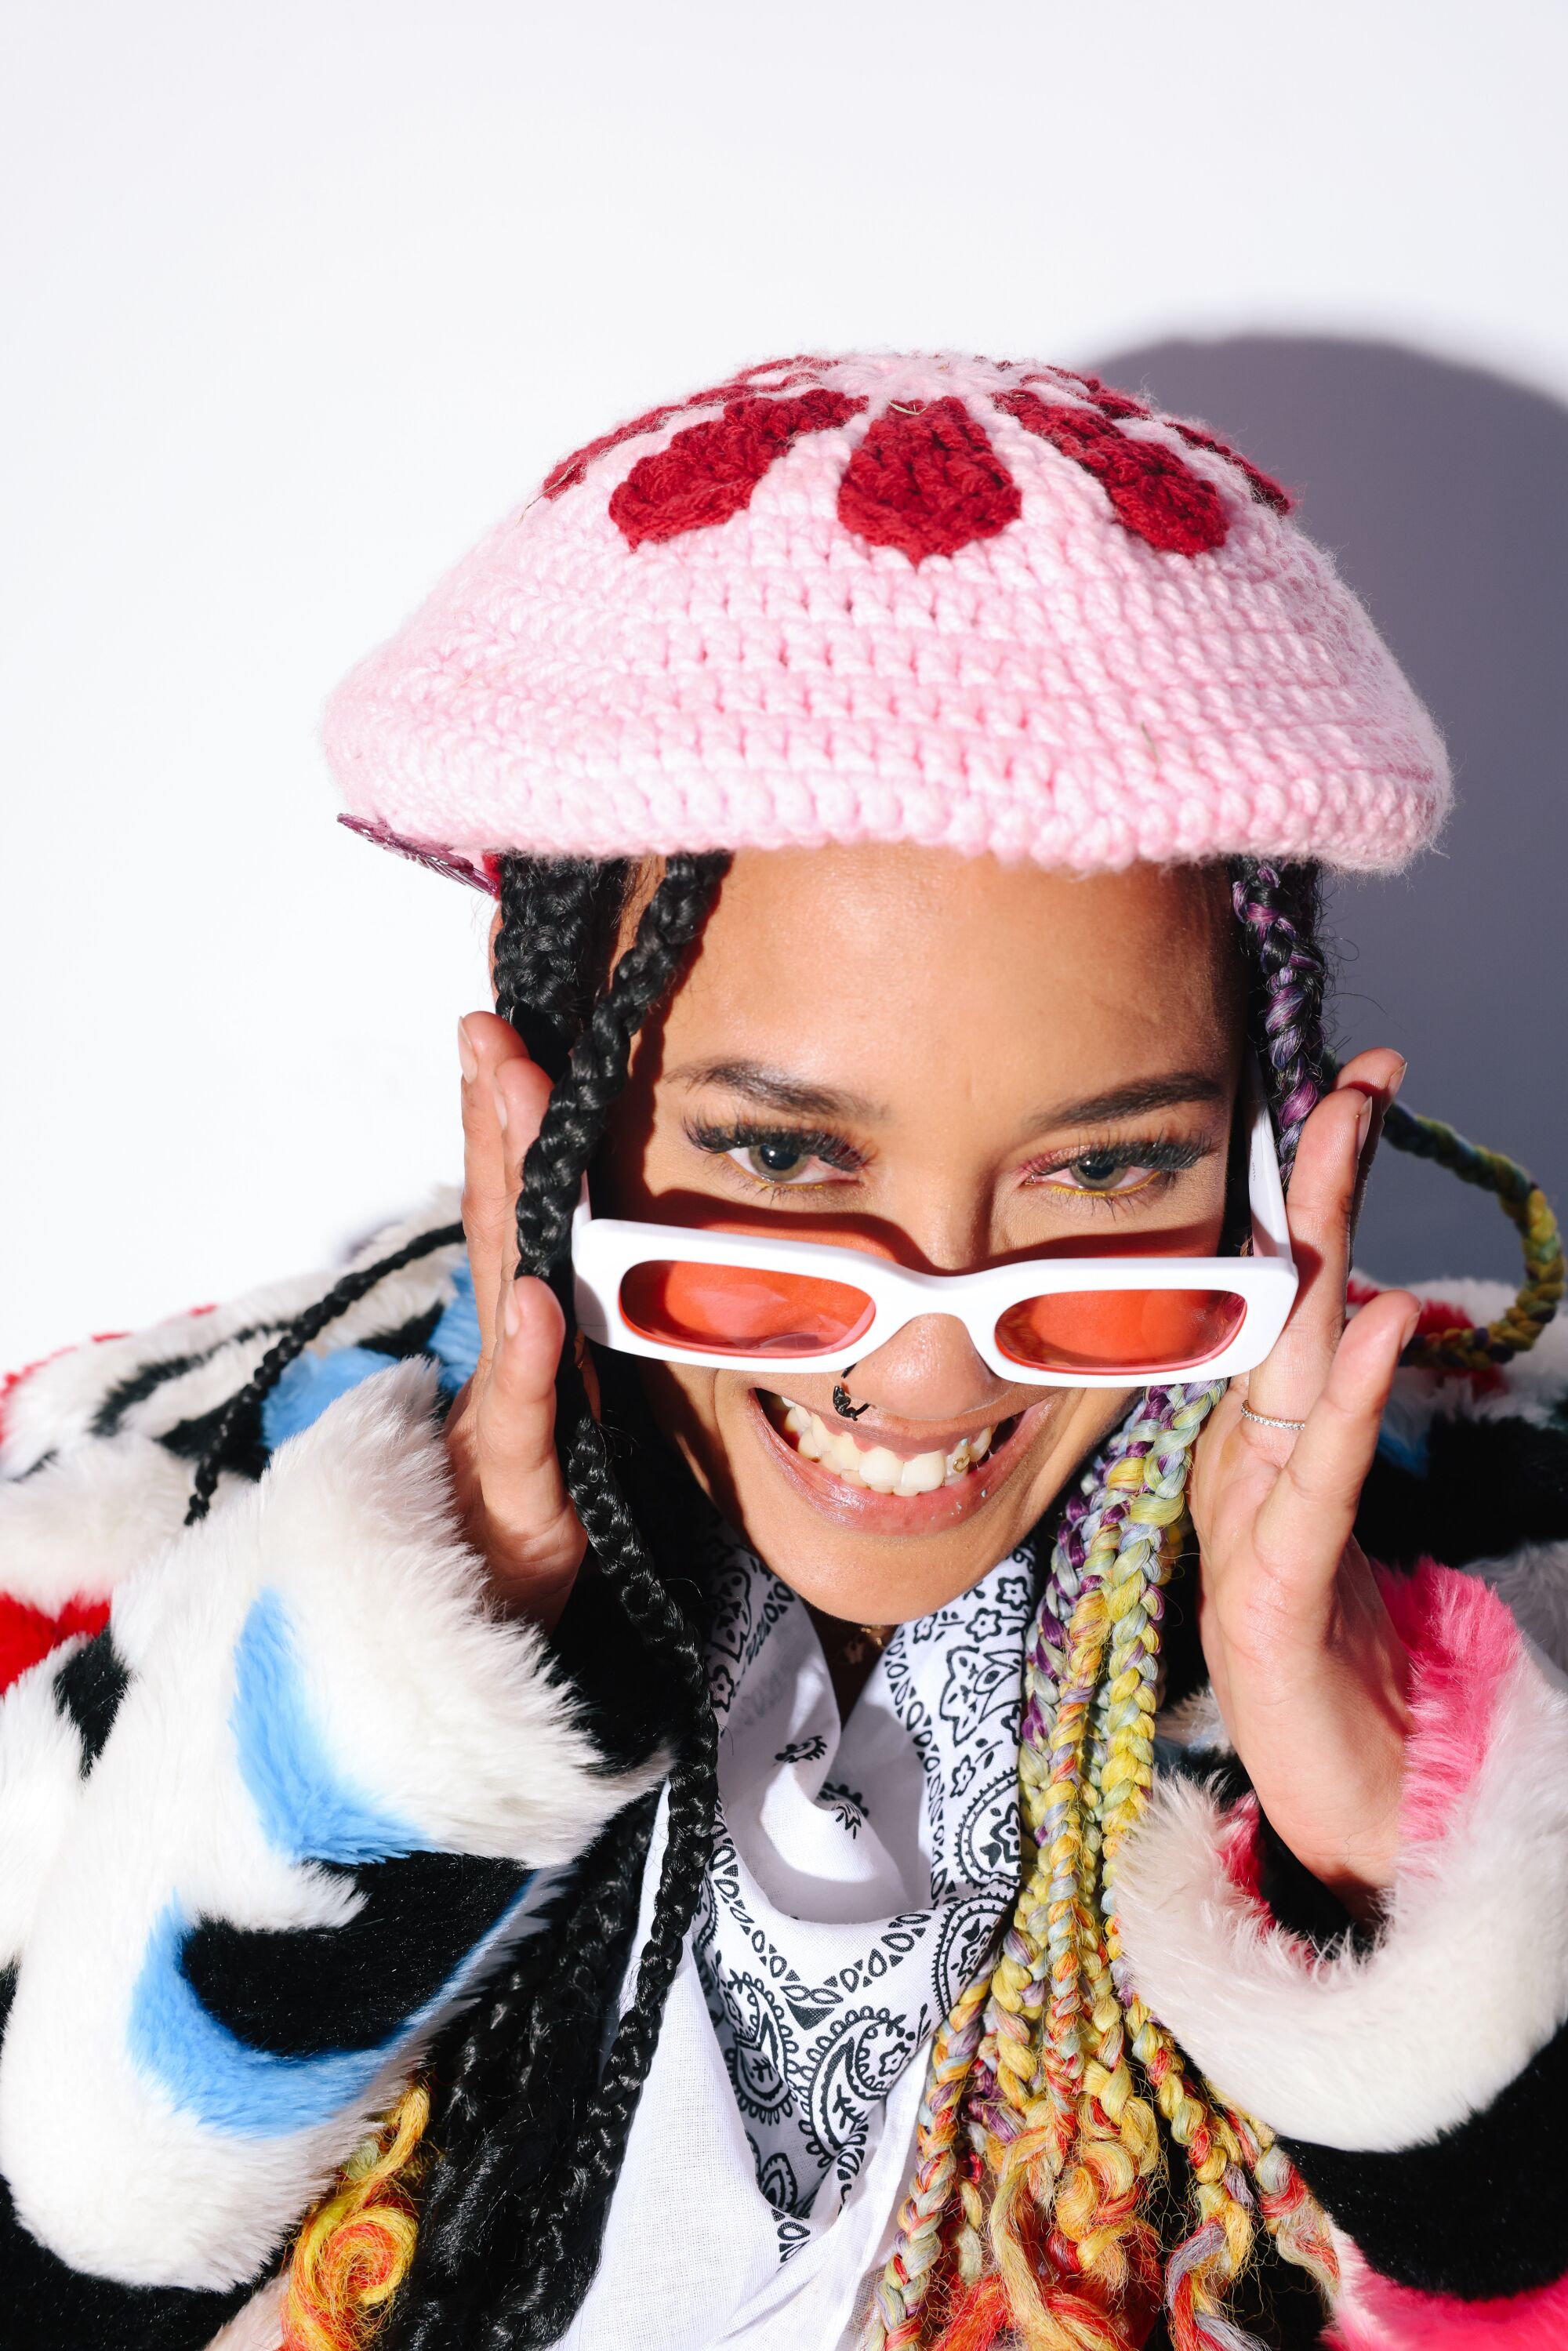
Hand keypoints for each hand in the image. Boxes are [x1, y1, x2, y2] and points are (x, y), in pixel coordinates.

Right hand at [445, 1013, 585, 1629]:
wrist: (480, 1644)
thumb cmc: (520, 1526)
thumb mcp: (560, 1426)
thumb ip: (562, 1351)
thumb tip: (575, 1271)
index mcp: (528, 1339)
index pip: (517, 1213)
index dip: (508, 1126)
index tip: (503, 1036)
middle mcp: (507, 1359)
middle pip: (504, 1221)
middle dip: (497, 1121)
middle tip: (489, 1029)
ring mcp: (504, 1416)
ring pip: (507, 1283)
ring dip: (508, 1186)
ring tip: (508, 1099)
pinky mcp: (513, 1488)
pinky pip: (521, 1413)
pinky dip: (525, 1355)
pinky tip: (534, 1298)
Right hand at [1186, 1048, 1418, 1911]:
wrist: (1339, 1815)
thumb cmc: (1341, 1675)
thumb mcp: (1339, 1530)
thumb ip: (1339, 1432)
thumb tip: (1374, 1317)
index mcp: (1258, 1448)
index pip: (1286, 1302)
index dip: (1313, 1202)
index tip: (1351, 1097)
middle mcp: (1243, 1469)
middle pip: (1279, 1310)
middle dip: (1317, 1188)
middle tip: (1355, 1083)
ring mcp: (1249, 1527)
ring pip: (1288, 1369)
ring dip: (1324, 1253)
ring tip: (1350, 1151)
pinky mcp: (1271, 1596)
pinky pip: (1318, 1480)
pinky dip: (1351, 1395)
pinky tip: (1381, 1320)